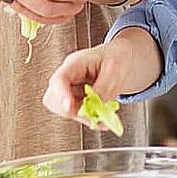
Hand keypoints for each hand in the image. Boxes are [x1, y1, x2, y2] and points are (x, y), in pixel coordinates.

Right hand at [42, 28, 163, 120]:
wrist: (122, 60)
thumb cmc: (118, 58)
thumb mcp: (115, 71)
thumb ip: (103, 90)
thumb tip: (93, 107)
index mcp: (76, 63)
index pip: (60, 79)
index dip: (61, 95)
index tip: (69, 108)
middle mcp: (68, 77)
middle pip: (54, 98)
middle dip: (71, 110)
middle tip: (93, 114)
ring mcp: (70, 89)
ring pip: (63, 110)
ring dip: (82, 117)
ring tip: (101, 116)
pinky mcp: (76, 100)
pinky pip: (75, 114)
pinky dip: (88, 119)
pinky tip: (101, 118)